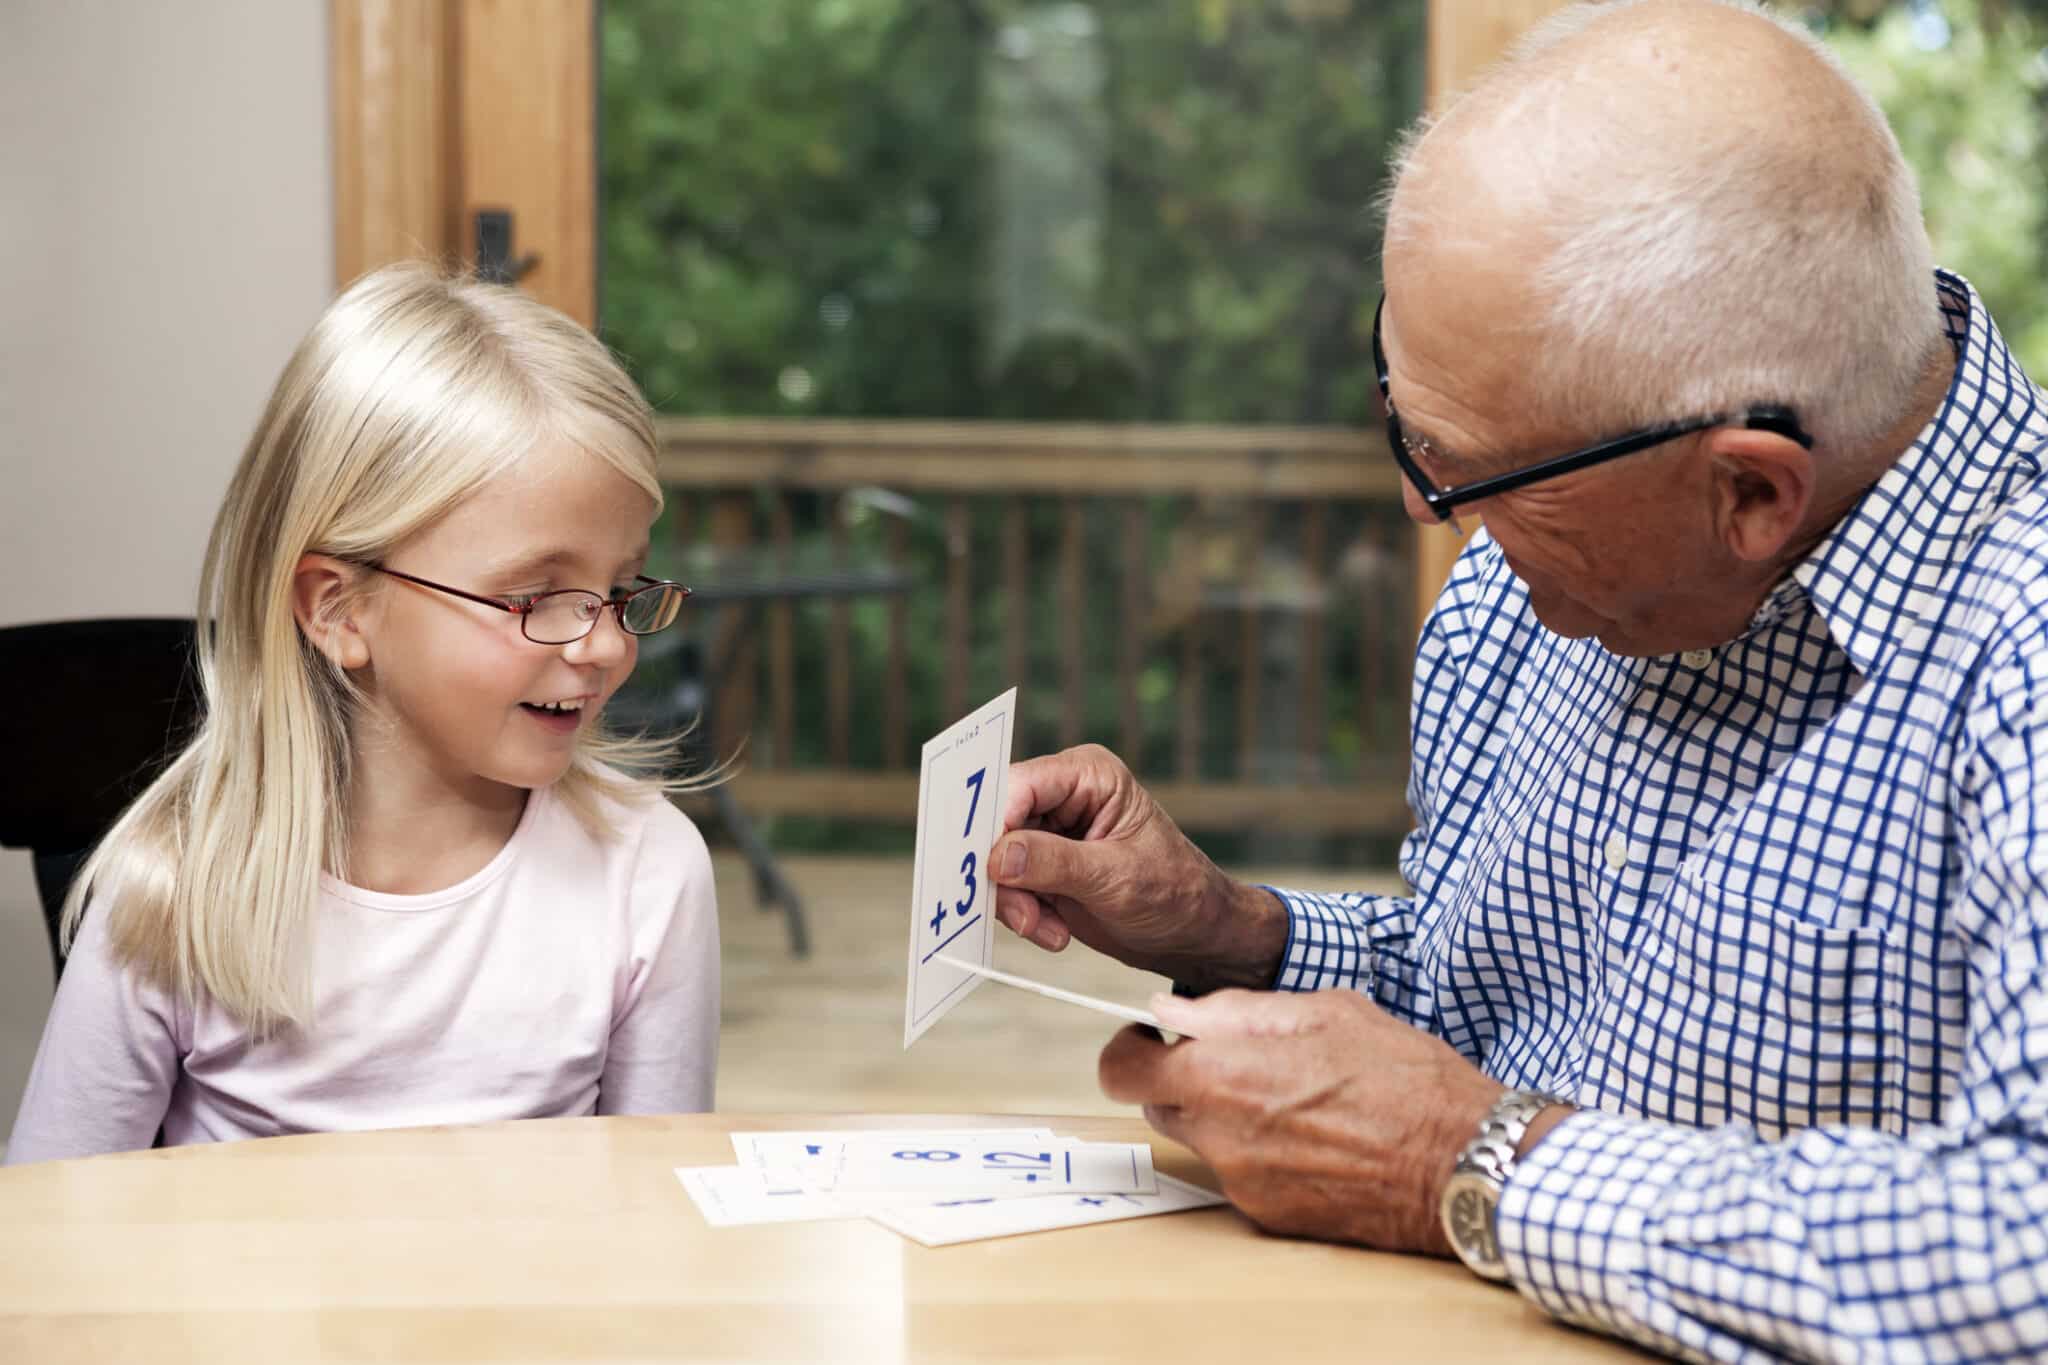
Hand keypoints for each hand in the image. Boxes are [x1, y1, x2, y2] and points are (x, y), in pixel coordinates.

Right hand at [990, 745, 1287, 991]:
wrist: (1191, 935)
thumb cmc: (1175, 893)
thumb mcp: (1116, 877)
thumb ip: (1055, 862)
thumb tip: (1000, 855)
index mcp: (1088, 775)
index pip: (1020, 785)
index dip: (998, 824)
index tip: (993, 869)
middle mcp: (1063, 796)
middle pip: (998, 823)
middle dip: (1005, 874)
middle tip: (1025, 914)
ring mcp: (1050, 833)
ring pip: (996, 860)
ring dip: (1015, 902)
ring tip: (1047, 928)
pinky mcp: (1042, 868)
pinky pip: (1006, 886)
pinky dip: (1022, 914)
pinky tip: (1054, 931)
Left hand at [1100, 989, 1504, 1254]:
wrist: (1461, 1161)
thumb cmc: (1401, 1075)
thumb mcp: (1322, 1011)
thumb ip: (1234, 1011)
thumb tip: (1174, 1010)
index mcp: (1220, 1076)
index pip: (1122, 1070)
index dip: (1131, 1050)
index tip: (1154, 1038)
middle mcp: (1219, 1137)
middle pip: (1161, 1105)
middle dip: (1186, 1080)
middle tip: (1243, 1060)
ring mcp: (1243, 1185)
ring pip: (1204, 1140)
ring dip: (1227, 1116)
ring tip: (1296, 1096)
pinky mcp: (1271, 1217)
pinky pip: (1243, 1174)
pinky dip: (1262, 1153)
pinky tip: (1316, 1137)